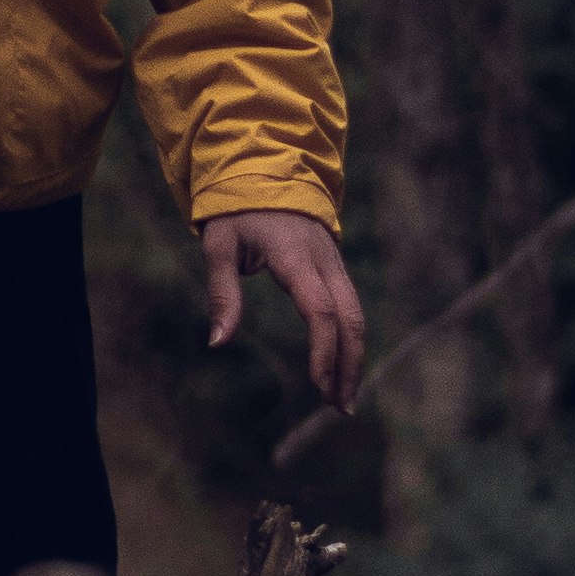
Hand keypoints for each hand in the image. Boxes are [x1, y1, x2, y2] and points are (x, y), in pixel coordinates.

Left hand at [202, 207, 365, 420]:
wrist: (267, 167)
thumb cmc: (237, 210)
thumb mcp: (218, 247)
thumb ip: (222, 295)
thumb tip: (217, 343)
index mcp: (296, 257)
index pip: (320, 311)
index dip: (324, 351)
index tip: (319, 386)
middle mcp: (324, 262)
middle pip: (351, 319)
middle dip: (349, 365)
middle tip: (340, 408)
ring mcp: (334, 263)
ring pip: (357, 315)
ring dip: (354, 357)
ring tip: (343, 399)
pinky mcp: (335, 267)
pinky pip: (350, 307)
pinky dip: (349, 340)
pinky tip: (342, 367)